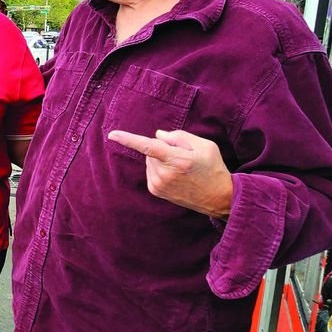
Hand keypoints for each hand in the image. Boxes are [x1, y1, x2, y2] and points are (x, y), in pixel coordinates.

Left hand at [107, 129, 233, 219]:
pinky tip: (176, 175)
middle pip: (152, 150)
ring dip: (161, 159)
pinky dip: (159, 168)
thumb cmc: (213, 168)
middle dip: (163, 148)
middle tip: (184, 156)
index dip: (128, 139)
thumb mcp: (204, 145)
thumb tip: (157, 135)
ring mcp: (159, 185)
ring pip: (150, 160)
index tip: (112, 135)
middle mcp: (164, 174)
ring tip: (182, 168)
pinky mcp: (156, 190)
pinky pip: (151, 170)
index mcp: (177, 160)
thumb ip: (179, 136)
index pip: (148, 147)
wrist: (219, 197)